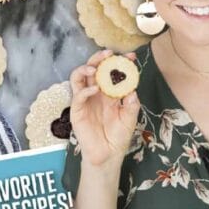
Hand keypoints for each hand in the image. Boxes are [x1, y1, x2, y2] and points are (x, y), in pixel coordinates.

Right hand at [69, 49, 140, 167]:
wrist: (108, 155)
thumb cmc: (118, 136)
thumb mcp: (130, 117)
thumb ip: (131, 103)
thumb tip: (131, 88)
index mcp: (108, 91)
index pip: (111, 71)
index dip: (119, 62)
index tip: (130, 57)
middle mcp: (95, 92)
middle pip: (92, 68)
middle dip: (99, 58)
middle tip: (109, 54)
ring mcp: (85, 100)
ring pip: (78, 76)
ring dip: (85, 68)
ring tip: (96, 68)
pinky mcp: (77, 111)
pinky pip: (78, 96)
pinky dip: (85, 90)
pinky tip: (96, 90)